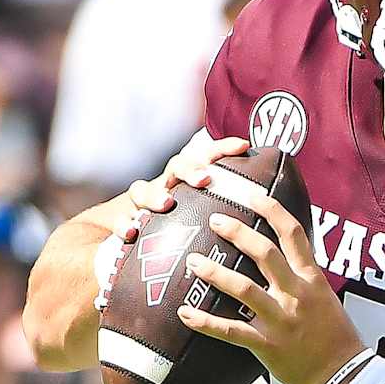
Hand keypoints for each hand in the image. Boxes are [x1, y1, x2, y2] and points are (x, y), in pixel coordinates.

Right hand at [118, 132, 253, 238]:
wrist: (123, 238)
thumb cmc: (174, 230)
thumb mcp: (199, 221)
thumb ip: (225, 216)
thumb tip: (265, 216)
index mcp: (186, 184)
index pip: (205, 158)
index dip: (223, 149)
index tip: (243, 145)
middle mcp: (163, 187)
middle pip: (175, 167)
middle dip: (191, 169)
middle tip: (205, 179)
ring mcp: (139, 203)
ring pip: (141, 189)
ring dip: (155, 195)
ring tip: (167, 204)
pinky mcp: (120, 221)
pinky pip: (119, 220)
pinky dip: (123, 224)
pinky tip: (130, 234)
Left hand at [177, 191, 365, 383]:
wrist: (343, 375)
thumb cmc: (335, 336)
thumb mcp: (325, 298)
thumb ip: (304, 277)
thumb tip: (284, 256)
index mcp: (311, 279)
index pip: (293, 234)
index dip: (272, 210)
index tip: (252, 195)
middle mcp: (296, 294)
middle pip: (265, 253)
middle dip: (238, 233)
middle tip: (215, 220)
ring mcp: (281, 319)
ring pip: (244, 288)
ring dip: (215, 273)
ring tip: (193, 260)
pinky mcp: (267, 345)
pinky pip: (231, 331)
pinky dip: (205, 322)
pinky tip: (184, 313)